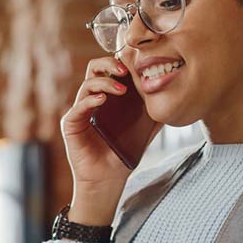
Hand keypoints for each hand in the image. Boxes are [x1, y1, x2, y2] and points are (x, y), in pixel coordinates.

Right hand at [58, 56, 140, 225]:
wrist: (108, 180)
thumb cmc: (122, 154)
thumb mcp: (144, 131)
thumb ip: (154, 115)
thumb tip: (172, 100)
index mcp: (107, 97)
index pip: (109, 70)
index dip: (120, 62)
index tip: (137, 64)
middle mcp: (91, 100)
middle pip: (94, 69)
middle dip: (109, 64)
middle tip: (125, 71)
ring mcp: (80, 111)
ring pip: (87, 84)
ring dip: (104, 82)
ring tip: (120, 89)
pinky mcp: (71, 124)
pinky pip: (77, 107)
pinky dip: (90, 100)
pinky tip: (102, 100)